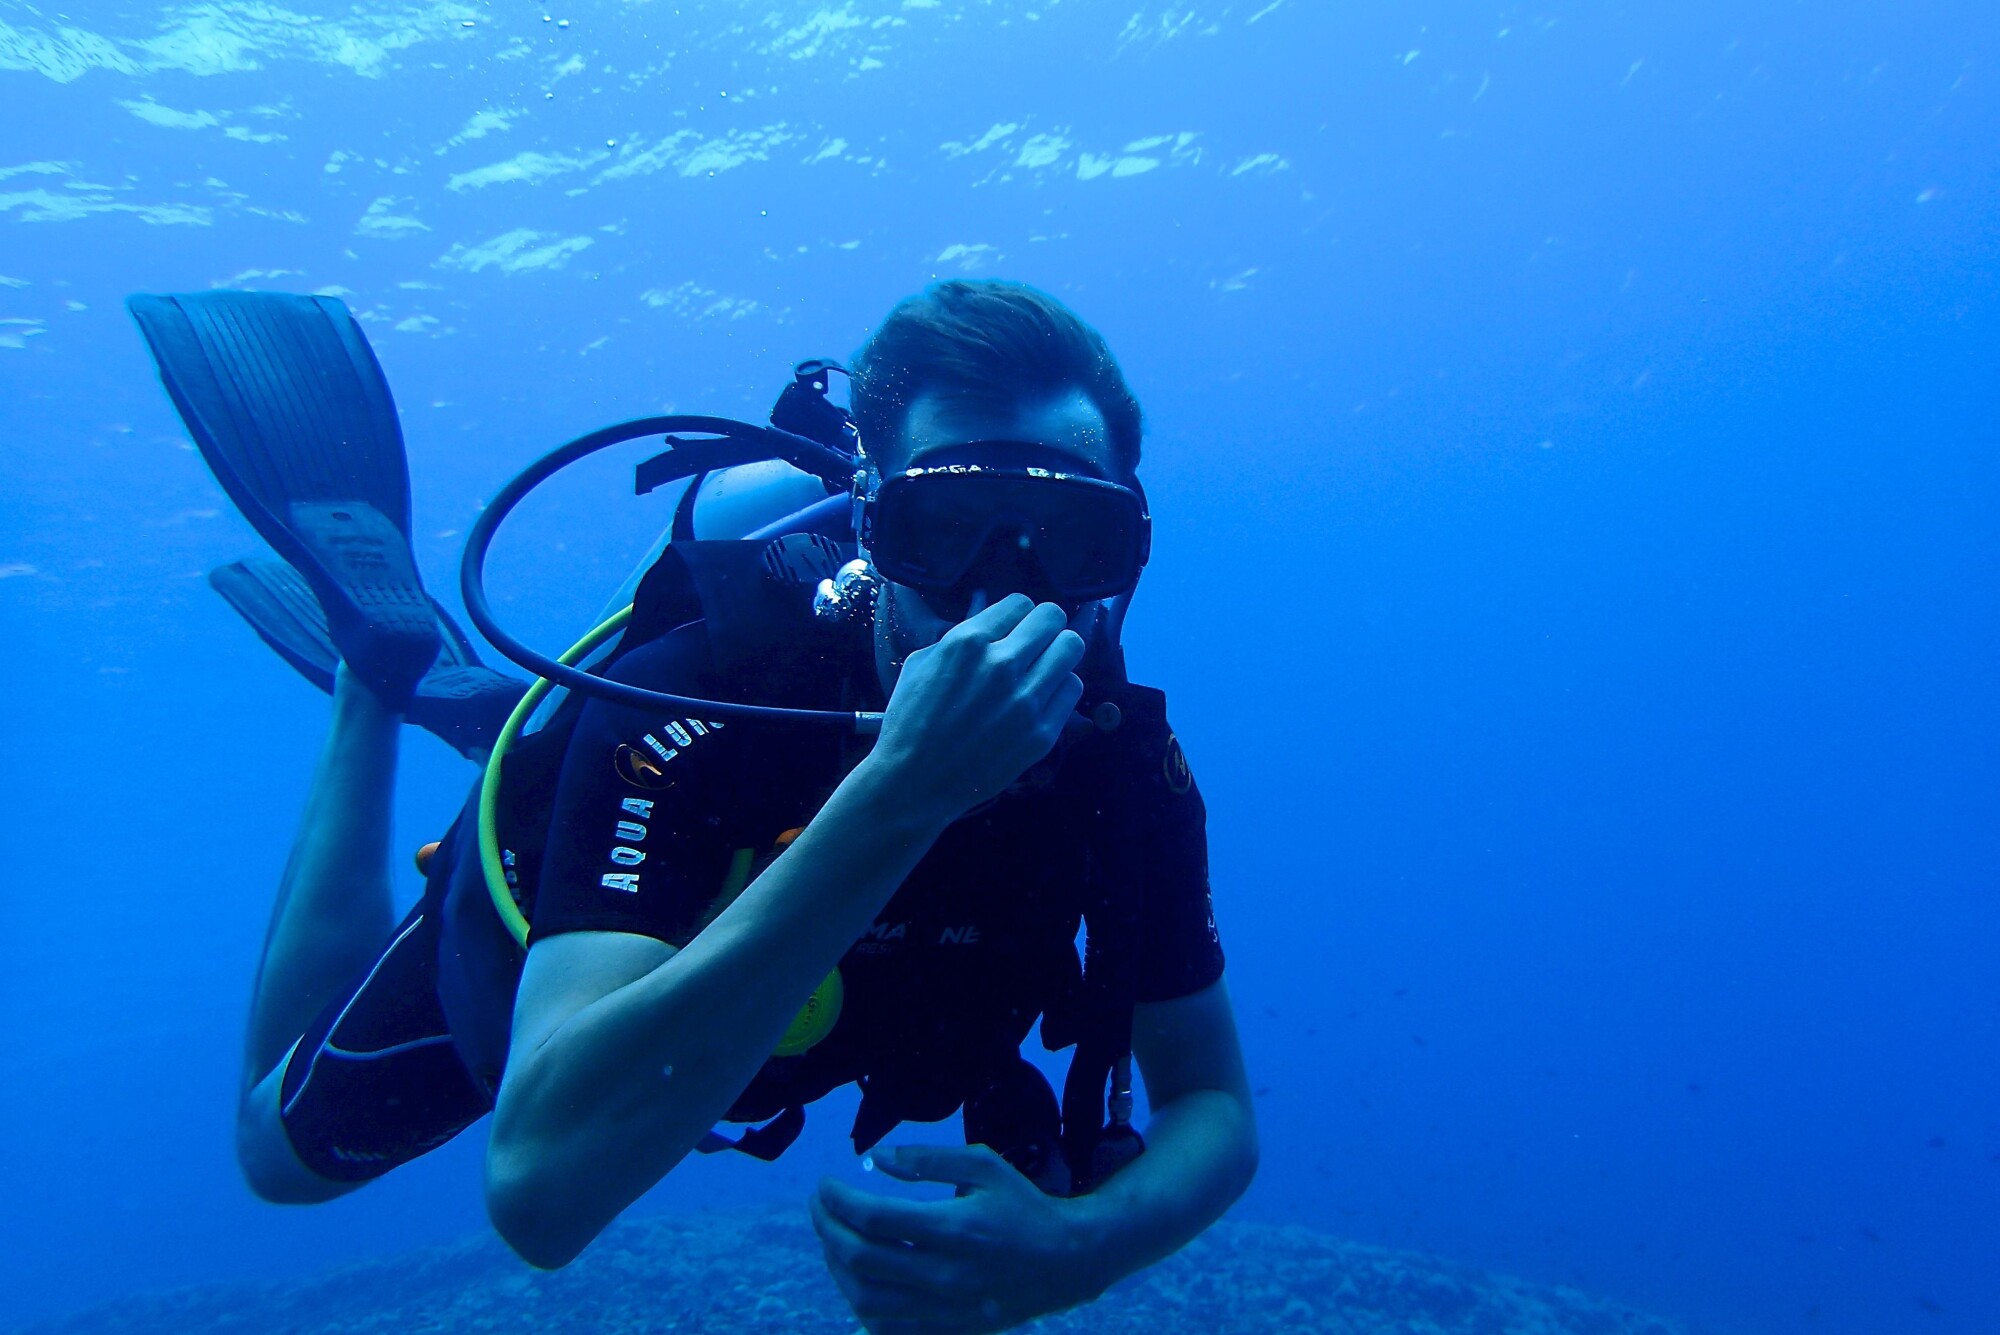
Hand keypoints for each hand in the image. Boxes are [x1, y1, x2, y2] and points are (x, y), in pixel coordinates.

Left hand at [809, 1145, 1101, 1333]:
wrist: (1066, 1263)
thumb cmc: (1022, 1207)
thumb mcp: (984, 1166)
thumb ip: (928, 1159)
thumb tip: (875, 1158)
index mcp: (955, 1229)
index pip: (874, 1218)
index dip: (838, 1200)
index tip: (825, 1185)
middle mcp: (945, 1274)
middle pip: (861, 1258)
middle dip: (827, 1228)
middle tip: (820, 1207)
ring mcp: (944, 1308)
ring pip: (865, 1298)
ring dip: (837, 1267)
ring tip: (833, 1240)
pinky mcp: (946, 1329)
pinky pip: (885, 1326)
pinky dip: (859, 1303)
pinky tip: (856, 1276)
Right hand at [868, 595, 1085, 822]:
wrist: (915, 783)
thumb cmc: (910, 721)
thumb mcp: (920, 664)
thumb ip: (960, 639)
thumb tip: (992, 626)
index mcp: (967, 643)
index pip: (1020, 602)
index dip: (1016, 614)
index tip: (1011, 628)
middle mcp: (1002, 665)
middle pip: (1053, 617)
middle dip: (1043, 626)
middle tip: (1033, 642)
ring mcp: (1026, 701)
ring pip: (1071, 647)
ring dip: (1057, 652)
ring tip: (1042, 667)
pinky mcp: (1042, 733)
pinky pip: (1072, 688)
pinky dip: (1059, 687)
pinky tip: (1041, 697)